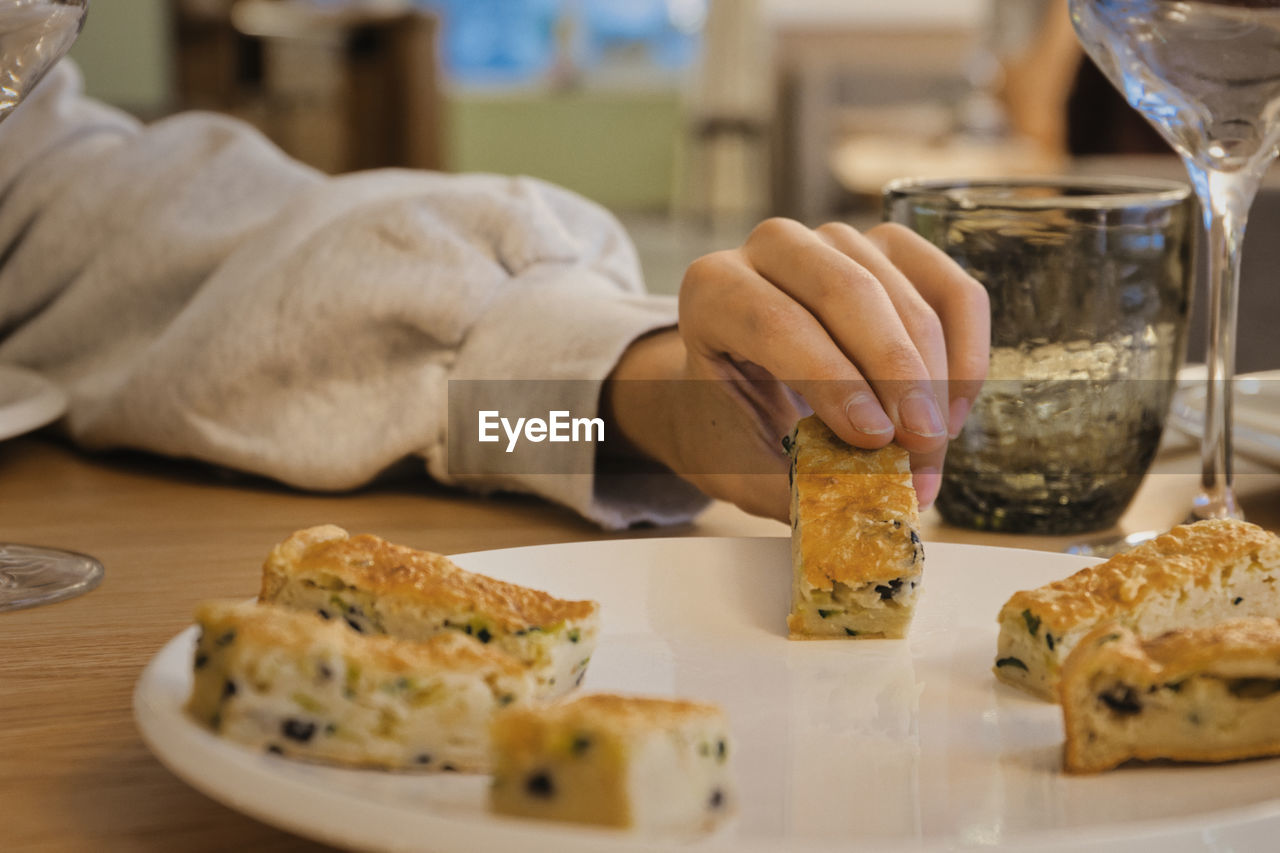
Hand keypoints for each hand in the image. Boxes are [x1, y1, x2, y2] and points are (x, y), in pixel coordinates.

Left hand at [605, 218, 989, 520]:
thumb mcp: (743, 466)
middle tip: (921, 447)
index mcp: (711, 291)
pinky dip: (966, 353)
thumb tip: (870, 506)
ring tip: (931, 451)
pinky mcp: (893, 251)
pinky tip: (951, 414)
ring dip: (933, 379)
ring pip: (905, 294)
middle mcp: (769, 247)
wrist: (736, 393)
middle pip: (847, 291)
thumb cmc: (735, 429)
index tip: (875, 439)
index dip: (832, 380)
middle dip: (896, 375)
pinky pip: (952, 291)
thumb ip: (797, 487)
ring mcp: (836, 240)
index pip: (776, 322)